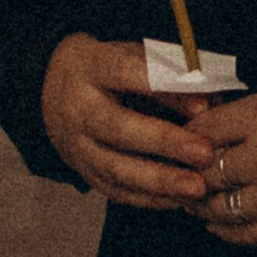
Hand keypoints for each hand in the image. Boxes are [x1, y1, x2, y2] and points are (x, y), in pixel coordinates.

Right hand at [42, 33, 217, 210]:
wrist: (50, 92)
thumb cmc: (105, 71)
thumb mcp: (129, 57)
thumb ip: (166, 76)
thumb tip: (206, 102)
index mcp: (90, 67)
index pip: (124, 73)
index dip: (164, 89)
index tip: (202, 104)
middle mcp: (78, 109)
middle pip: (119, 128)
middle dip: (165, 143)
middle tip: (205, 153)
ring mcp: (77, 146)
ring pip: (117, 169)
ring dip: (161, 181)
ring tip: (196, 187)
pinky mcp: (84, 173)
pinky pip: (116, 191)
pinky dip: (150, 199)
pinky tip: (178, 199)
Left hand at [188, 88, 256, 248]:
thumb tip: (216, 126)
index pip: (206, 128)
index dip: (190, 135)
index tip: (185, 138)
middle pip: (208, 169)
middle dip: (192, 172)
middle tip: (184, 173)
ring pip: (221, 205)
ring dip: (203, 204)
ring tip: (196, 201)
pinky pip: (247, 232)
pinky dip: (226, 229)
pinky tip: (217, 224)